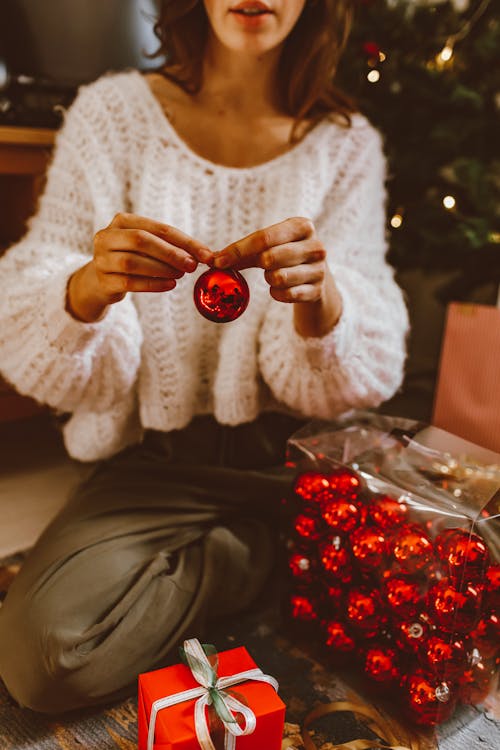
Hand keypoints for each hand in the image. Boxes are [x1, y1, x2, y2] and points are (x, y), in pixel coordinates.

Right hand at [67, 213, 213, 321]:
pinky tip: (170, 285)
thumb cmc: (133, 257)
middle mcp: (106, 236)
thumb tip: (206, 255)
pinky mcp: (103, 281)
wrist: (101, 280)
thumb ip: (172, 246)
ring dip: (162, 269)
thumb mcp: (148, 246)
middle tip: (192, 265)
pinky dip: (153, 284)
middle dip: (171, 253)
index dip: (184, 241)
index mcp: (122, 221)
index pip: (158, 228)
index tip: (206, 254)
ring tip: (180, 275)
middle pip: (141, 240)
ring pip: (133, 262)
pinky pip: (130, 282)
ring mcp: (101, 259)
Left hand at [213, 216, 341, 335]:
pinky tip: (281, 288)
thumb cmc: (285, 255)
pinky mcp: (317, 290)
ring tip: (274, 275)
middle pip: (270, 257)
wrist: (317, 277)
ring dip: (269, 279)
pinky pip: (285, 295)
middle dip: (258, 264)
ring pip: (278, 278)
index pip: (264, 237)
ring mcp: (319, 269)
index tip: (217, 261)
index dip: (238, 250)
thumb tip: (212, 259)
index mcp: (302, 226)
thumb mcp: (270, 246)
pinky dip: (277, 293)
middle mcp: (315, 246)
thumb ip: (243, 251)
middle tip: (260, 266)